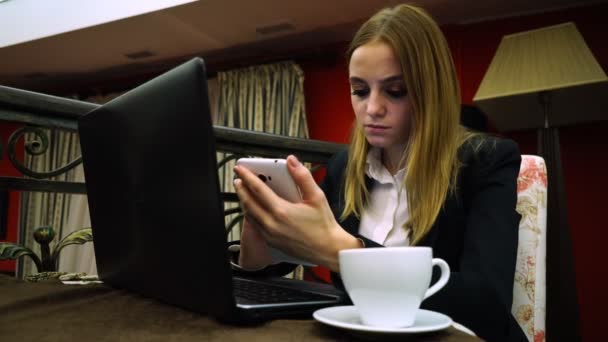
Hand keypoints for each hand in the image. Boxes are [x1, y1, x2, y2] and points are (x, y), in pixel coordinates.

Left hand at [233, 155, 360, 271]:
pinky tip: (253, 208)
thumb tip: (291, 161)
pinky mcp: (271, 242)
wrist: (328, 250)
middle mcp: (272, 224)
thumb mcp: (316, 196)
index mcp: (282, 212)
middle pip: (248, 203)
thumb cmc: (324, 226)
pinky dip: (251, 214)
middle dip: (241, 189)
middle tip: (238, 178)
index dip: (247, 177)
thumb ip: (302, 176)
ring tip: (243, 191)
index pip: (258, 190)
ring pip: (249, 215)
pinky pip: (255, 225)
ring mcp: (270, 235)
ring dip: (244, 202)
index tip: (240, 168)